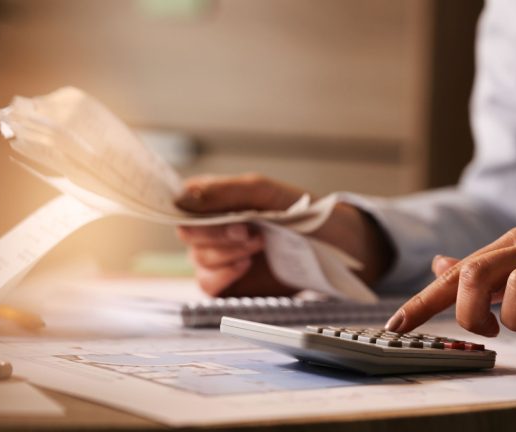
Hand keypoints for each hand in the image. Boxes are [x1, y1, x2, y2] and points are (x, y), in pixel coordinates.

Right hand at [175, 174, 392, 296]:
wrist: (334, 246)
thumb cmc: (301, 213)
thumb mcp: (264, 192)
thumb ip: (223, 192)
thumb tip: (182, 197)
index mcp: (215, 201)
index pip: (181, 204)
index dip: (192, 211)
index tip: (214, 214)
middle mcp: (213, 229)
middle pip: (188, 234)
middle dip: (218, 234)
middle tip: (250, 231)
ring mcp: (220, 258)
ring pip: (199, 260)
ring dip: (227, 253)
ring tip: (258, 245)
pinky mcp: (230, 285)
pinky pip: (208, 285)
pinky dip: (223, 275)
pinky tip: (245, 265)